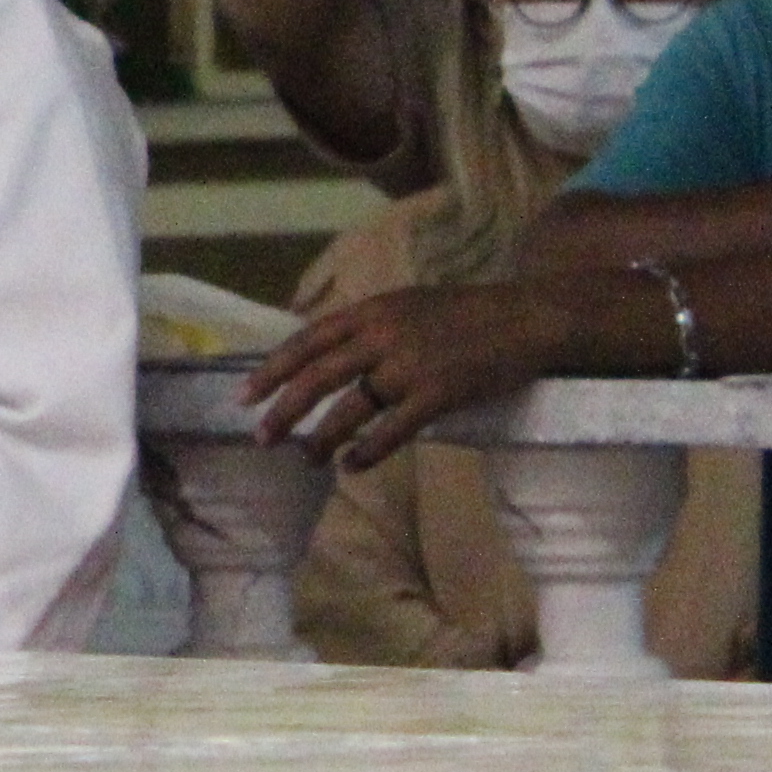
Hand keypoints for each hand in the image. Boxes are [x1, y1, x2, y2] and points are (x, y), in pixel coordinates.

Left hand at [251, 275, 586, 463]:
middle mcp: (382, 335)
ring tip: (306, 458)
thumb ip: (365, 327)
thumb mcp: (404, 306)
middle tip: (261, 436)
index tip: (245, 396)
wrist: (526, 318)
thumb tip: (321, 355)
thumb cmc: (463, 313)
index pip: (305, 341)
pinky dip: (368, 451)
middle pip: (317, 376)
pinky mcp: (440, 393)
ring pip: (350, 407)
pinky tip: (351, 466)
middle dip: (283, 410)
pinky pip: (393, 429)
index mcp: (369, 311)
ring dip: (322, 437)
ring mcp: (411, 364)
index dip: (272, 370)